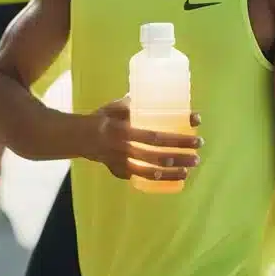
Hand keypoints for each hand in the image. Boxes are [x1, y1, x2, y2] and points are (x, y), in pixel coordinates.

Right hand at [76, 96, 201, 181]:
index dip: (177, 139)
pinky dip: (155, 179)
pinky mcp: (118, 171)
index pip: (156, 137)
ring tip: (188, 170)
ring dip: (171, 172)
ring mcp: (121, 163)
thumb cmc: (100, 118)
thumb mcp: (115, 107)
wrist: (77, 137)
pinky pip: (140, 178)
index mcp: (124, 132)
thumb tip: (157, 96)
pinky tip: (168, 178)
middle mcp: (124, 150)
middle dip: (180, 157)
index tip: (195, 135)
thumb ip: (133, 104)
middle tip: (197, 156)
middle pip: (157, 157)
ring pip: (151, 172)